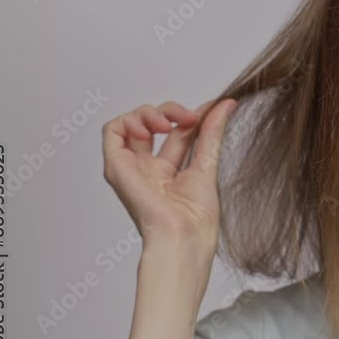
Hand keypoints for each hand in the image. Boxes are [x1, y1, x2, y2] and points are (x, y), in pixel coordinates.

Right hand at [101, 98, 236, 250]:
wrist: (184, 234)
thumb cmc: (196, 216)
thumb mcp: (207, 163)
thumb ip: (212, 132)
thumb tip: (225, 104)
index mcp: (170, 173)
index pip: (178, 132)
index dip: (191, 115)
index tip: (211, 108)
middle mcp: (149, 169)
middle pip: (153, 125)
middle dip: (171, 111)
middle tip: (189, 118)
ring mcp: (133, 167)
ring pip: (131, 123)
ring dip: (150, 113)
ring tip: (166, 123)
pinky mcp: (117, 167)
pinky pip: (112, 132)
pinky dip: (129, 120)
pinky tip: (148, 129)